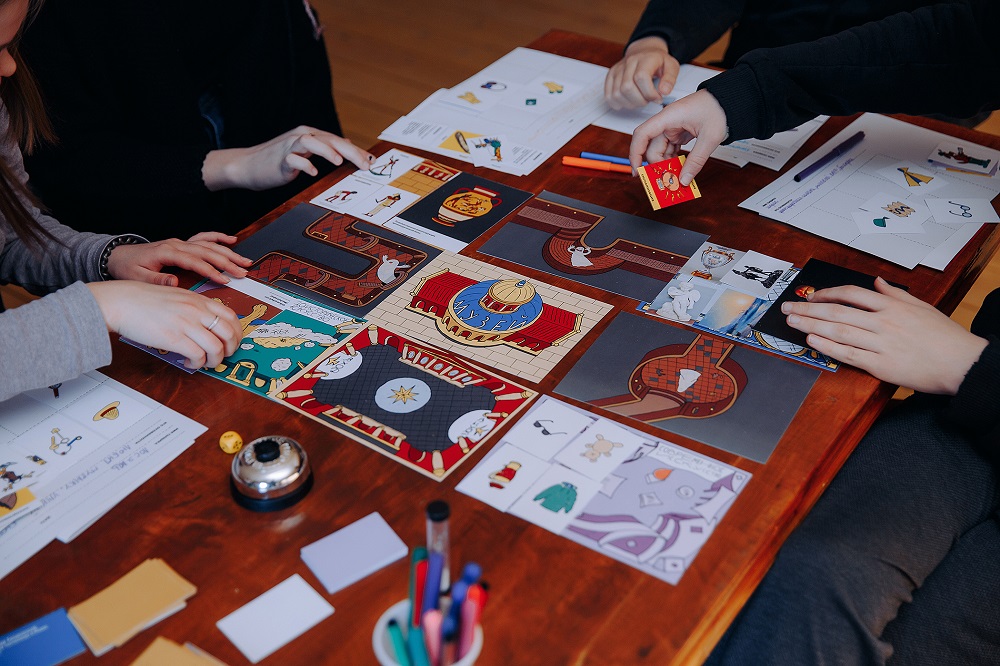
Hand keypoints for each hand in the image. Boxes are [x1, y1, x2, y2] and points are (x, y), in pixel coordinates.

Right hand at [88, 281, 241, 368]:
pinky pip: (198, 356)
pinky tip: (188, 361)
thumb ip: (195, 307)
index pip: (232, 317)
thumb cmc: (144, 301)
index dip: (237, 333)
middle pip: (230, 334)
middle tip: (221, 356)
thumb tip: (208, 325)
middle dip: (230, 350)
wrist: (121, 302)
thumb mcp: (178, 296)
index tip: (232, 343)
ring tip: (204, 362)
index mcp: (199, 300)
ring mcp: (186, 324)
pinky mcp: (174, 338)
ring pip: (217, 348)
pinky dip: (198, 363)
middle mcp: (197, 311)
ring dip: (215, 360)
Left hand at [106, 232, 252, 285]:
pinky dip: (218, 238)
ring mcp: (181, 243)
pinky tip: (232, 240)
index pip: (194, 261)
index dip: (210, 270)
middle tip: (243, 272)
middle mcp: (177, 244)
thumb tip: (176, 282)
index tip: (224, 280)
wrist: (119, 255)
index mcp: (167, 252)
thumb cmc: (128, 268)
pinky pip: (203, 238)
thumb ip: (157, 280)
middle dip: (227, 262)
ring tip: (245, 261)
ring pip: (209, 245)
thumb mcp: (138, 277)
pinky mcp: (182, 244)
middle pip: (207, 251)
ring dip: (228, 252)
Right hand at [202, 126, 374, 190]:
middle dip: (349, 151)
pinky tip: (313, 172)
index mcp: (310, 135)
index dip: (356, 150)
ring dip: (326, 151)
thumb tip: (346, 146)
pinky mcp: (279, 160)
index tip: (371, 162)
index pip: (337, 140)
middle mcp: (301, 137)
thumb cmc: (277, 162)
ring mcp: (289, 147)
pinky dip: (304, 165)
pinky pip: (293, 160)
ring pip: (311, 142)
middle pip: (329, 139)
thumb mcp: (304, 153)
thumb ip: (324, 149)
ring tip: (340, 162)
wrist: (246, 166)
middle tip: (365, 164)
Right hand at [605, 36, 679, 109]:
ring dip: (630, 103)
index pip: (641, 78)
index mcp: (645, 59)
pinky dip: (618, 103)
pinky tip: (628, 101)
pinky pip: (609, 95)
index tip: (657, 98)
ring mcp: (618, 69)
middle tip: (648, 100)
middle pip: (627, 88)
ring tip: (639, 99)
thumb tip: (664, 91)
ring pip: (617, 94)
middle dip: (639, 100)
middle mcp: (629, 62)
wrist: (644, 52)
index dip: (649, 93)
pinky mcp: (610, 76)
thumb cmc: (658, 61)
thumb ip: (670, 79)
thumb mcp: (671, 66)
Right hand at [629, 89, 727, 184]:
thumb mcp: (709, 138)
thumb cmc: (718, 109)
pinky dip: (672, 160)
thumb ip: (696, 160)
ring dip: (666, 165)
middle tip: (666, 181)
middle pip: (651, 148)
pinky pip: (669, 150)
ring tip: (674, 178)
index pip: (642, 134)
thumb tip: (684, 179)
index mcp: (668, 117)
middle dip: (657, 166)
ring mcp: (671, 128)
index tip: (637, 170)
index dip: (635, 153)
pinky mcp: (677, 133)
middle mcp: (666, 123)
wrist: (728, 100)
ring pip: (660, 151)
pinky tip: (678, 169)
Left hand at [781, 277, 987, 393]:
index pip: (852, 294)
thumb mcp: (923, 307)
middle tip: (787, 308)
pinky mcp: (881, 365)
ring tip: (792, 322)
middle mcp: (884, 322)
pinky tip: (812, 340)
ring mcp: (881, 344)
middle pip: (838, 311)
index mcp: (893, 306)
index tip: (811, 296)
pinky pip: (848, 354)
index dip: (827, 294)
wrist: (962, 364)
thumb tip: (878, 282)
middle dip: (808, 308)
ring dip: (811, 325)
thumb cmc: (944, 337)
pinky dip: (828, 346)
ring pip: (839, 331)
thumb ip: (896, 294)